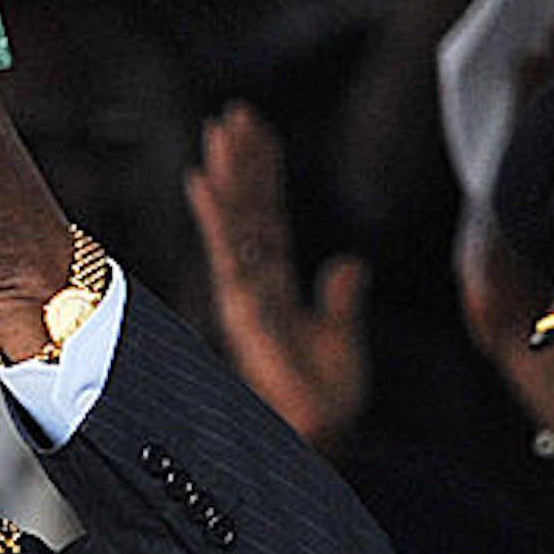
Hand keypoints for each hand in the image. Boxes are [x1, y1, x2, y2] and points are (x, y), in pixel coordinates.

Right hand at [184, 102, 368, 452]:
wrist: (320, 440)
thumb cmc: (324, 401)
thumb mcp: (343, 339)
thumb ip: (341, 300)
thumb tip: (350, 263)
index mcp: (277, 288)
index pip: (268, 219)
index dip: (264, 176)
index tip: (257, 132)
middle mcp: (255, 286)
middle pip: (248, 212)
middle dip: (242, 163)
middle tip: (233, 113)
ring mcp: (247, 296)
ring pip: (236, 224)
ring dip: (230, 175)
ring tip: (221, 129)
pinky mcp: (245, 311)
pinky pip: (230, 254)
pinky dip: (217, 216)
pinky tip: (204, 180)